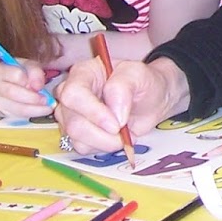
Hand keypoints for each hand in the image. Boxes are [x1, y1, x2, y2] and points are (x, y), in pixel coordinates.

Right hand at [0, 60, 53, 119]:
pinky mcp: (2, 112)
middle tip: (47, 100)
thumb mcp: (28, 65)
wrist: (5, 81)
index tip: (41, 86)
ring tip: (47, 108)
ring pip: (15, 108)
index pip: (16, 75)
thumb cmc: (18, 71)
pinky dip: (31, 114)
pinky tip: (41, 111)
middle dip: (32, 98)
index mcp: (0, 71)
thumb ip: (34, 72)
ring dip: (33, 109)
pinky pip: (17, 115)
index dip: (30, 80)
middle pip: (13, 93)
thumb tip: (38, 86)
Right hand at [54, 57, 189, 154]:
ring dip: (105, 141)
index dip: (92, 112)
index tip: (116, 124)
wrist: (149, 101)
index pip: (73, 94)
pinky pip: (83, 147)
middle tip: (124, 130)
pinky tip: (115, 136)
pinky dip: (103, 146)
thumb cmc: (142, 83)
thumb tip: (113, 115)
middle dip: (102, 133)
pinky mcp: (77, 133)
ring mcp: (72, 114)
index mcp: (83, 73)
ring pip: (76, 138)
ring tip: (124, 132)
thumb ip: (123, 88)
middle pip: (73, 122)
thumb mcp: (138, 75)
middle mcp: (72, 93)